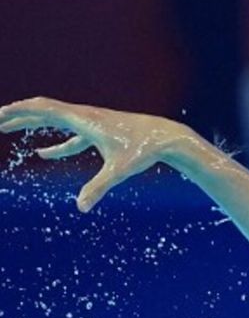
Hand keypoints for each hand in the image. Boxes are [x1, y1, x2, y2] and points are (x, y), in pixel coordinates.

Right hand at [0, 97, 194, 212]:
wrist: (165, 137)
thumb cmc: (143, 151)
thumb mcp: (119, 171)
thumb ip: (98, 188)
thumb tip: (82, 208)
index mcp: (83, 119)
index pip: (43, 109)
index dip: (19, 111)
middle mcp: (84, 116)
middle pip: (43, 110)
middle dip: (17, 114)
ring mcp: (90, 123)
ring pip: (54, 120)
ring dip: (31, 123)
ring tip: (7, 129)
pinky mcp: (98, 133)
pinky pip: (71, 138)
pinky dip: (56, 145)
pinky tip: (45, 154)